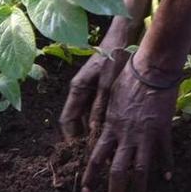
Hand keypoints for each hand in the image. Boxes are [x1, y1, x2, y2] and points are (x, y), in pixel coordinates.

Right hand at [60, 16, 137, 141]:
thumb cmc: (114, 58)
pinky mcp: (99, 88)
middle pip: (76, 121)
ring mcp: (89, 89)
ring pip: (86, 116)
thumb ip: (100, 107)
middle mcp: (80, 91)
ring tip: (102, 147)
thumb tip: (94, 131)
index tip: (77, 153)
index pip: (67, 120)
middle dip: (82, 138)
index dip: (70, 138)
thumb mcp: (108, 84)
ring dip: (92, 130)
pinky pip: (95, 109)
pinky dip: (100, 121)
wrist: (123, 37)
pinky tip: (112, 131)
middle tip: (91, 154)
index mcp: (77, 89)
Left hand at [77, 63, 176, 191]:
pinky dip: (165, 166)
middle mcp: (126, 135)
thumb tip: (105, 134)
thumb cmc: (129, 76)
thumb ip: (109, 119)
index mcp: (110, 127)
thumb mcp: (112, 99)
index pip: (96, 158)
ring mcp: (146, 135)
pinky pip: (163, 153)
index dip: (90, 177)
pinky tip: (166, 179)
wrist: (152, 67)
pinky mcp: (163, 130)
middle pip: (117, 173)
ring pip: (140, 171)